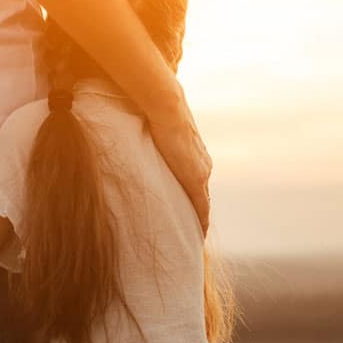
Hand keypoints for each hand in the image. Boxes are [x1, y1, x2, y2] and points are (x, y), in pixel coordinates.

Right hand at [148, 106, 212, 233]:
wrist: (166, 108)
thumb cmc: (158, 116)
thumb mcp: (159, 134)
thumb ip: (156, 144)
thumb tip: (138, 140)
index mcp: (196, 156)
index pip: (197, 183)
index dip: (194, 199)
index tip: (189, 212)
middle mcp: (204, 165)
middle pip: (202, 195)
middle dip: (197, 212)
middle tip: (190, 229)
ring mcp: (202, 172)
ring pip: (203, 202)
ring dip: (198, 217)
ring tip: (192, 234)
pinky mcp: (196, 179)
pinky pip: (202, 206)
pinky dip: (201, 220)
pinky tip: (199, 234)